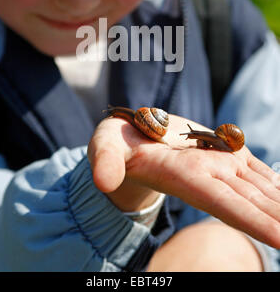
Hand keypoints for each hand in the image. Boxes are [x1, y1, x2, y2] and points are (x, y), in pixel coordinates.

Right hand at [88, 113, 279, 248]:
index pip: (224, 204)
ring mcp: (218, 164)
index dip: (254, 222)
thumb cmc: (115, 145)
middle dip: (279, 220)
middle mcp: (207, 175)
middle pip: (253, 203)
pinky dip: (277, 183)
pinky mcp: (224, 152)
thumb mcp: (104, 147)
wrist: (132, 140)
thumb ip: (105, 161)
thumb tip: (101, 180)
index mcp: (182, 175)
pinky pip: (257, 170)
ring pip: (261, 188)